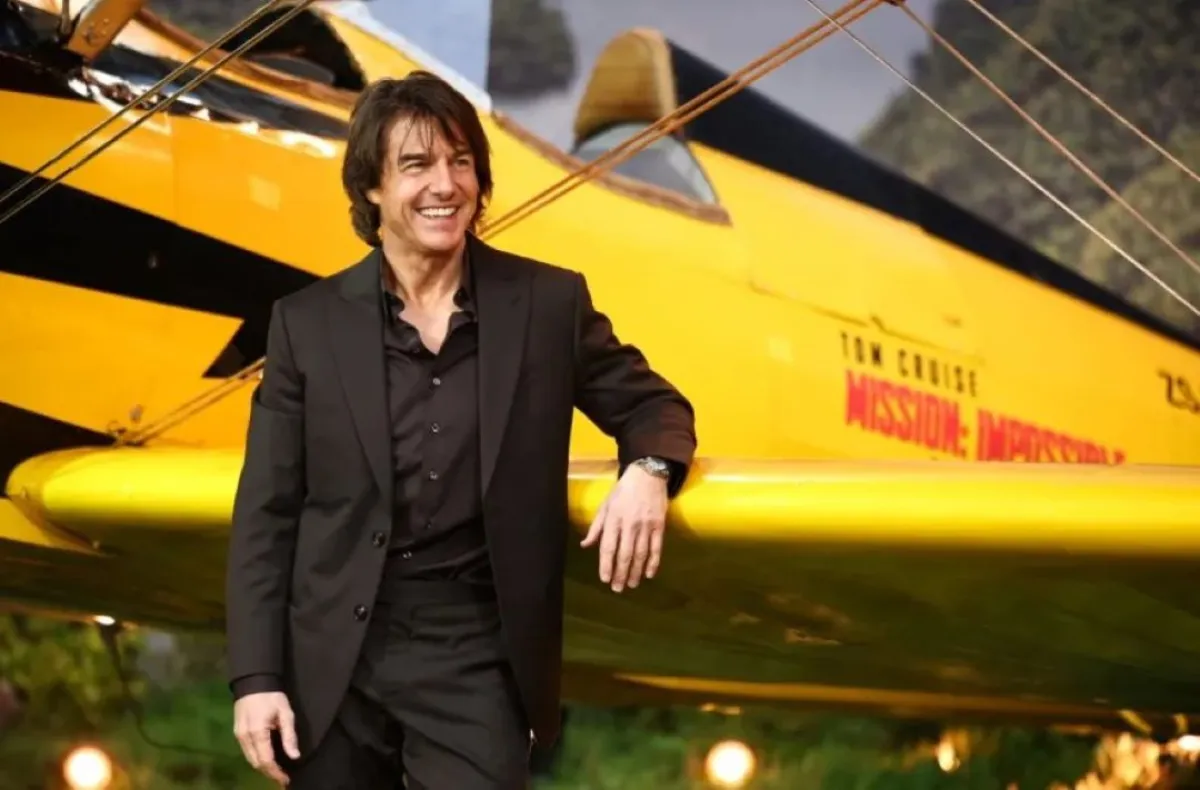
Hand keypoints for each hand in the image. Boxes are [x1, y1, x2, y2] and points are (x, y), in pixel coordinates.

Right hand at [233, 691, 298, 784]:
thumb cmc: (272, 696)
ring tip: (277, 771)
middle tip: (283, 777)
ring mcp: (239, 736)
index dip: (276, 772)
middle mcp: (245, 737)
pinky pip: (247, 752)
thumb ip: (289, 736)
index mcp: (258, 732)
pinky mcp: (237, 733)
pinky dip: (257, 759)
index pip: (266, 760)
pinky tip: (267, 759)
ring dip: (263, 767)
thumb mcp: (286, 713)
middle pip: (256, 763)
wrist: (254, 682)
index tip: (286, 779)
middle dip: (269, 773)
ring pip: (250, 759)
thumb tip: (295, 756)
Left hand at [580, 464, 667, 591]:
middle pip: (625, 554)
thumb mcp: (605, 505)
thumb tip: (585, 545)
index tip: (604, 579)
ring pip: (641, 554)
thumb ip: (596, 527)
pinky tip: (649, 574)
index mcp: (613, 519)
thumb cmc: (623, 491)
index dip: (606, 565)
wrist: (647, 475)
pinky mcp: (659, 525)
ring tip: (632, 585)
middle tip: (618, 588)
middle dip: (621, 573)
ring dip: (636, 571)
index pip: (608, 547)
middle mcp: (629, 524)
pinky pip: (657, 547)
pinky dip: (653, 562)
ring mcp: (646, 525)